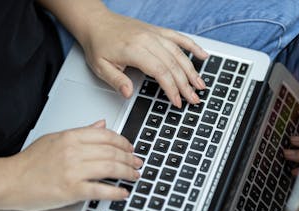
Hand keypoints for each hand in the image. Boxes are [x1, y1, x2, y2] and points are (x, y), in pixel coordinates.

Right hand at [4, 120, 141, 210]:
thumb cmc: (30, 163)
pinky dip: (116, 192)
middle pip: (112, 151)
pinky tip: (123, 193)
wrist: (10, 181)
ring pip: (111, 168)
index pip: (105, 135)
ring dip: (127, 172)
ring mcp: (73, 170)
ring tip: (135, 176)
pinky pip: (101, 189)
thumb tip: (101, 124)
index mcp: (70, 137)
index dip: (123, 142)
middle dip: (130, 158)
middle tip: (138, 163)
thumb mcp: (55, 139)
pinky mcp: (71, 190)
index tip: (130, 148)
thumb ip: (80, 132)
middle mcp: (73, 151)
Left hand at [80, 10, 207, 107]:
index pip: (160, 71)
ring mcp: (154, 34)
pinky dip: (192, 46)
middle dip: (186, 84)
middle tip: (194, 99)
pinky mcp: (156, 31)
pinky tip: (203, 55)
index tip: (177, 101)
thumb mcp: (100, 67)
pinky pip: (178, 37)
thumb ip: (116, 81)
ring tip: (200, 85)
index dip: (171, 88)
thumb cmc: (98, 44)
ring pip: (179, 53)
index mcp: (134, 50)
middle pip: (173, 64)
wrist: (96, 21)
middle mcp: (147, 40)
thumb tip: (128, 94)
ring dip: (192, 70)